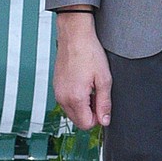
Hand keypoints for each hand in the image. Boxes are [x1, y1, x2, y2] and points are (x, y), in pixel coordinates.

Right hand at [53, 12, 111, 129]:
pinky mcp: (56, 86)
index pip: (86, 124)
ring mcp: (57, 92)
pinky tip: (83, 83)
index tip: (103, 105)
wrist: (74, 35)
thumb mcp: (104, 79)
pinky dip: (76, 98)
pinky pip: (66, 101)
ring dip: (83, 106)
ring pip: (72, 112)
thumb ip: (104, 103)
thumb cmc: (89, 52)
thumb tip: (105, 120)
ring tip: (91, 87)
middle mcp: (62, 98)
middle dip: (90, 113)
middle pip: (77, 121)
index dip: (98, 118)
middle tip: (99, 95)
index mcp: (75, 98)